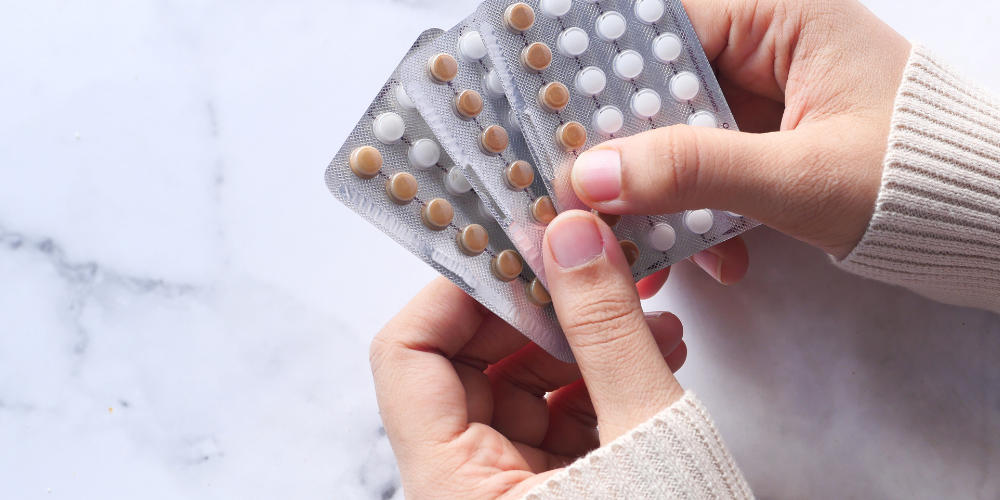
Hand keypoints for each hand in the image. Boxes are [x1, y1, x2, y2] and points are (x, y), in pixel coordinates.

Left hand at [371, 211, 685, 498]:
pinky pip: (555, 421)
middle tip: (597, 267)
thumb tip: (567, 235)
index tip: (524, 247)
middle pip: (467, 364)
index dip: (460, 289)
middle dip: (538, 309)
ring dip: (582, 341)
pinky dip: (600, 382)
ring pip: (518, 387)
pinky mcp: (547, 498)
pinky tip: (655, 354)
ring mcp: (505, 494)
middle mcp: (463, 489)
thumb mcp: (643, 439)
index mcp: (451, 486)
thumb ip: (604, 332)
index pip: (409, 353)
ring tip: (649, 314)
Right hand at [571, 0, 911, 258]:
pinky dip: (700, 214)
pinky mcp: (766, 141)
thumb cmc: (916, 178)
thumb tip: (589, 176)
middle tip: (584, 200)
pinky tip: (716, 257)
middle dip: (624, 153)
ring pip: (675, 136)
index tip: (555, 127)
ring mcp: (763, 96)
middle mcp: (763, 45)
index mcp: (776, 15)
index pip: (658, 28)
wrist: (982, 226)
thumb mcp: (800, 175)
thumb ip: (693, 171)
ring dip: (662, 197)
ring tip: (652, 251)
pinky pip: (705, 168)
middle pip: (657, 87)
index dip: (601, 78)